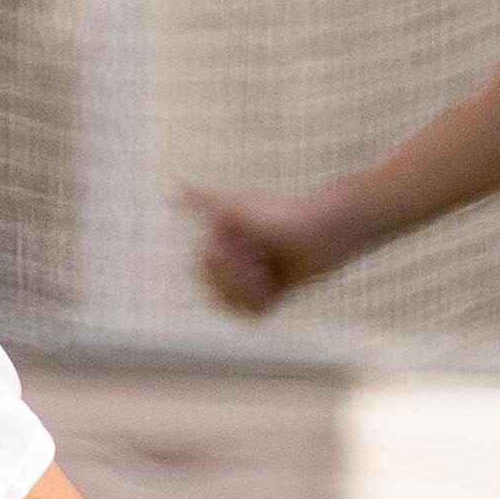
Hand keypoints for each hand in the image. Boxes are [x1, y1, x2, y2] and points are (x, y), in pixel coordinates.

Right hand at [185, 185, 317, 319]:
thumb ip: (204, 201)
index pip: (202, 269)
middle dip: (238, 279)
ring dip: (251, 291)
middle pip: (215, 289)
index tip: (246, 247)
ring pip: (232, 304)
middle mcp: (234, 256)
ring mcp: (251, 275)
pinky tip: (277, 287)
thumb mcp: (237, 208)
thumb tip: (174, 186)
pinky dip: (263, 302)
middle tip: (263, 261)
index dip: (222, 265)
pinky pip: (252, 313)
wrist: (326, 233)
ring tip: (271, 274)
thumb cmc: (282, 216)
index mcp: (222, 238)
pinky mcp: (270, 292)